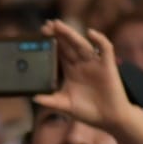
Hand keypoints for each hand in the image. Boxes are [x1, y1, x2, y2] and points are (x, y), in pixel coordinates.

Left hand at [36, 21, 142, 143]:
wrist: (109, 119)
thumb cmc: (88, 112)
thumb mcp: (65, 105)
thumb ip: (50, 101)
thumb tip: (33, 97)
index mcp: (70, 70)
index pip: (58, 52)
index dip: (50, 43)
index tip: (39, 35)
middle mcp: (81, 64)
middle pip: (67, 45)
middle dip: (57, 34)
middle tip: (45, 25)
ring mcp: (94, 63)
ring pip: (81, 44)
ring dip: (70, 34)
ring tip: (58, 25)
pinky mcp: (108, 66)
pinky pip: (105, 49)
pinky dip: (99, 40)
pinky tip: (90, 33)